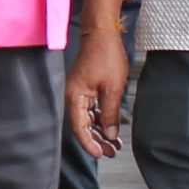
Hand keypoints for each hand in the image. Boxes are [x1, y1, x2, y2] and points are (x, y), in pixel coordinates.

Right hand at [67, 24, 131, 159]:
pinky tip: (111, 127)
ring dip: (101, 131)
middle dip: (98, 141)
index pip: (79, 128)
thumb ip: (110, 113)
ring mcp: (79, 92)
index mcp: (75, 97)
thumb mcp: (112, 88)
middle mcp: (73, 96)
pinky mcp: (86, 87)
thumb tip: (111, 134)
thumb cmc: (106, 56)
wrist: (103, 33)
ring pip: (88, 118)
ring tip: (115, 143)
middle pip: (83, 126)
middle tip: (112, 152)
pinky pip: (91, 109)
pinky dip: (101, 119)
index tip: (101, 154)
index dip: (90, 144)